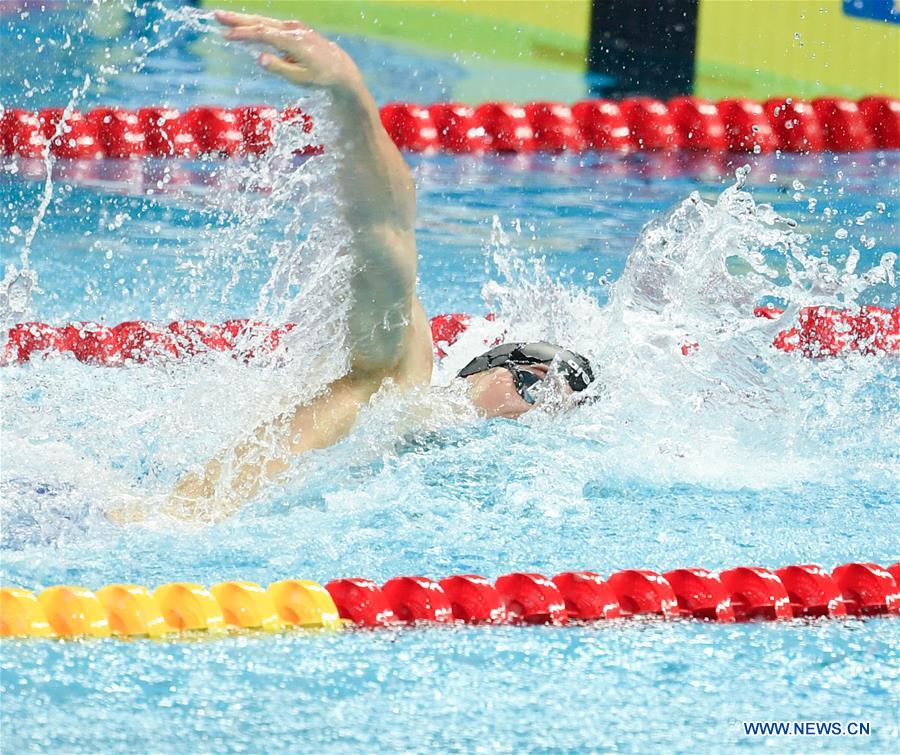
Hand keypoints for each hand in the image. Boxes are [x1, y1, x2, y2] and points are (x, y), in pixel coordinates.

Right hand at [216, 10, 362, 92]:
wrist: (340, 68)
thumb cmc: (320, 76)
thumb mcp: (300, 78)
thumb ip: (279, 68)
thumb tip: (259, 58)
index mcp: (292, 41)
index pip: (263, 34)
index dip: (243, 34)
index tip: (226, 35)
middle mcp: (292, 29)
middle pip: (260, 22)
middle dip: (237, 19)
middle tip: (216, 15)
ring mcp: (293, 27)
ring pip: (264, 21)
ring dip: (243, 20)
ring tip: (224, 18)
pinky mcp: (294, 29)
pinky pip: (270, 25)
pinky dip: (255, 24)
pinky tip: (243, 25)